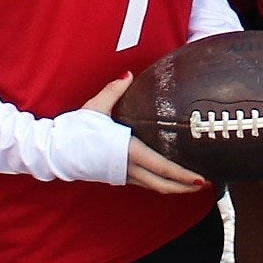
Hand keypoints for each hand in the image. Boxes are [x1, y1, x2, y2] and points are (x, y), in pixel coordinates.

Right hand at [85, 73, 209, 194]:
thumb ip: (115, 90)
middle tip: (206, 183)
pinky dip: (162, 183)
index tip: (200, 178)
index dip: (183, 175)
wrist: (55, 150)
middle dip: (186, 187)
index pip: (162, 168)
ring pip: (155, 187)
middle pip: (163, 185)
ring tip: (193, 183)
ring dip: (176, 188)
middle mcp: (128, 168)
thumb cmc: (75, 129)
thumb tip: (128, 75)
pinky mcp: (118, 177)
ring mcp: (123, 175)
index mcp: (128, 151)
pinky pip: (146, 183)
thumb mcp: (95, 107)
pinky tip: (170, 177)